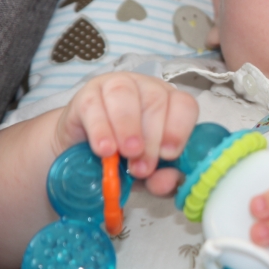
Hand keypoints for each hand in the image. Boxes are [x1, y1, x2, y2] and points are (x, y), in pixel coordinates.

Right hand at [54, 72, 198, 195]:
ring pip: (125, 94)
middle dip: (152, 137)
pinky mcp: (87, 94)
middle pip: (156, 100)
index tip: (169, 155)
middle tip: (142, 167)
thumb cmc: (124, 158)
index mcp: (169, 104)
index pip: (184, 104)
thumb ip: (161, 179)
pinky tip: (104, 149)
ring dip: (128, 127)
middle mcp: (146, 88)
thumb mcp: (147, 174)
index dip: (179, 129)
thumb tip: (168, 182)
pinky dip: (100, 129)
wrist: (84, 154)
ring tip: (127, 153)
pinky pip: (94, 105)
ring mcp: (116, 85)